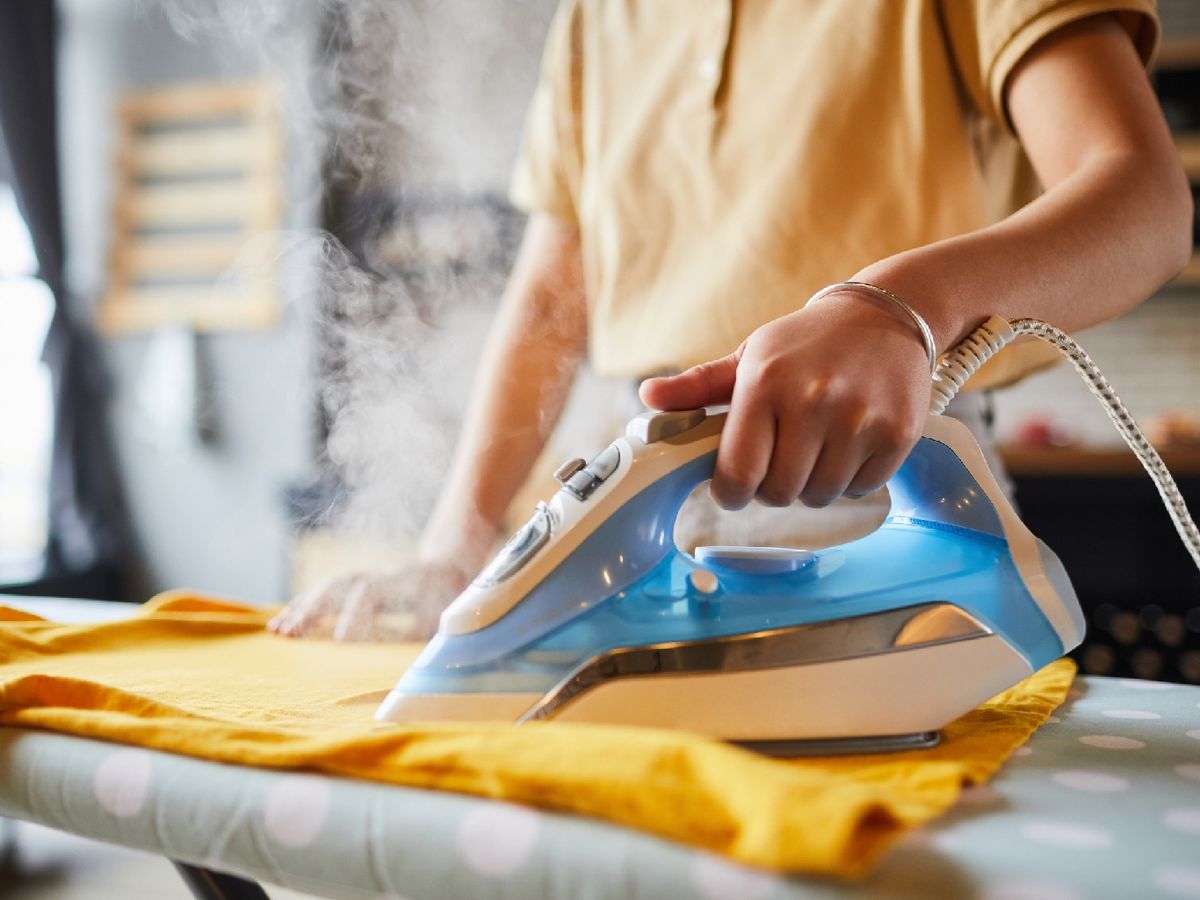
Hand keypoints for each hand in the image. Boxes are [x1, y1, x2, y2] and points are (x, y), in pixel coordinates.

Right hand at [268, 557, 470, 641]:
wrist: (446, 567)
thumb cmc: (448, 599)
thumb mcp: (447, 616)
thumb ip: (426, 633)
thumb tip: (412, 663)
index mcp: (405, 583)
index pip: (371, 593)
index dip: (354, 614)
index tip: (341, 642)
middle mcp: (379, 576)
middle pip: (340, 586)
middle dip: (314, 610)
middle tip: (291, 635)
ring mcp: (365, 578)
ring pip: (327, 589)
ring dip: (301, 609)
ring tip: (277, 631)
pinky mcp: (355, 586)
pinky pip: (324, 594)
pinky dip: (302, 607)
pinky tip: (281, 623)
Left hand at [639, 293, 931, 508]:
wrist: (884, 317)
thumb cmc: (805, 344)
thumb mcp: (749, 356)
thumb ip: (698, 385)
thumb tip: (649, 397)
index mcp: (765, 382)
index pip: (737, 474)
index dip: (731, 492)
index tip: (736, 486)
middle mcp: (812, 401)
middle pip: (779, 494)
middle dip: (774, 488)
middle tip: (782, 459)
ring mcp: (858, 419)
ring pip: (820, 496)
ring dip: (813, 485)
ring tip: (816, 449)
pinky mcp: (897, 433)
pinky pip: (861, 489)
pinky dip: (851, 479)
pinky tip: (849, 445)